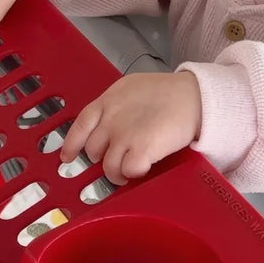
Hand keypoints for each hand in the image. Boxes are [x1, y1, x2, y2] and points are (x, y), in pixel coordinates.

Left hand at [60, 72, 201, 184]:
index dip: (71, 145)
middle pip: (93, 151)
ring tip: (130, 170)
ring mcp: (125, 135)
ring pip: (109, 167)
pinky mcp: (141, 150)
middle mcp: (111, 119)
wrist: (195, 97)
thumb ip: (115, 106)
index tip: (68, 157)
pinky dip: (134, 173)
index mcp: (108, 101)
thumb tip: (107, 125)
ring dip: (118, 173)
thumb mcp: (133, 88)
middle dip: (103, 159)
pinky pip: (128, 171)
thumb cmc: (170, 92)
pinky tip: (143, 168)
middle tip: (118, 160)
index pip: (80, 126)